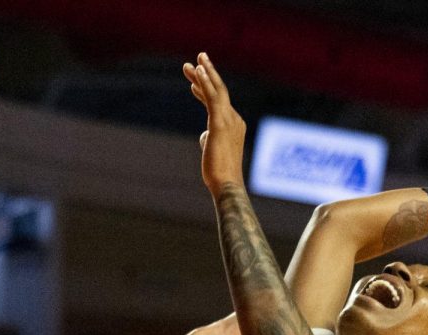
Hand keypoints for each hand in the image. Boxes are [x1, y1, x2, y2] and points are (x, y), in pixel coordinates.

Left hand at [182, 52, 245, 195]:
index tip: (192, 83)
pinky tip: (197, 72)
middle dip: (207, 74)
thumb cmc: (219, 173)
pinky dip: (205, 82)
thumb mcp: (212, 151)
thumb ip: (209, 139)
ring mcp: (229, 120)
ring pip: (216, 90)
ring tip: (196, 59)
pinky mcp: (220, 123)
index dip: (205, 90)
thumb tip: (204, 136)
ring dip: (205, 73)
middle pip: (219, 91)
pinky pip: (212, 98)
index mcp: (234, 125)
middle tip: (197, 58)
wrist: (226, 184)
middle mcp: (235, 119)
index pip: (218, 102)